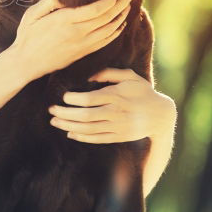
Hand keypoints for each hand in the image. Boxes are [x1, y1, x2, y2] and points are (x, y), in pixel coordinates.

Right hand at [8, 0, 132, 81]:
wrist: (26, 63)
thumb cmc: (27, 37)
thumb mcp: (31, 15)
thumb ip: (48, 2)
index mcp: (64, 21)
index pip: (95, 10)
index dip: (109, 1)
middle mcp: (76, 33)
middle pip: (106, 18)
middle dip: (120, 6)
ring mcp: (81, 44)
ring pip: (109, 30)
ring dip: (120, 18)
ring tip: (127, 8)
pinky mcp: (83, 53)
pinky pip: (104, 42)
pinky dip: (115, 33)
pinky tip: (120, 26)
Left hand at [47, 68, 176, 143]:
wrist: (161, 115)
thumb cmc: (142, 91)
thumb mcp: (130, 77)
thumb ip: (109, 73)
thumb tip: (89, 76)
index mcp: (117, 96)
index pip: (90, 99)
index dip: (73, 99)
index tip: (63, 97)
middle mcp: (116, 112)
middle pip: (85, 115)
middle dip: (65, 113)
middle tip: (51, 110)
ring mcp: (117, 126)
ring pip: (89, 129)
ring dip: (69, 125)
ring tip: (55, 121)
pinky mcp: (118, 137)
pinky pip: (97, 138)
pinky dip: (82, 136)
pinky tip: (70, 132)